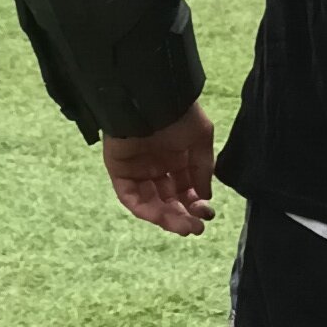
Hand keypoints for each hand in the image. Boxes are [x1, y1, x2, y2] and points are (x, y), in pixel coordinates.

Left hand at [102, 101, 215, 237]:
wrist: (152, 99)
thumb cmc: (179, 114)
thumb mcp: (201, 139)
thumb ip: (203, 169)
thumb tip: (205, 196)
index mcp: (175, 157)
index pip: (184, 188)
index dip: (195, 203)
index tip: (207, 214)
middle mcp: (156, 166)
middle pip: (168, 199)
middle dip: (183, 215)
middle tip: (196, 228)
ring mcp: (137, 169)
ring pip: (150, 202)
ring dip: (167, 217)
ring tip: (184, 227)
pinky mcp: (119, 171)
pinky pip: (130, 197)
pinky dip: (145, 209)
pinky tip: (162, 216)